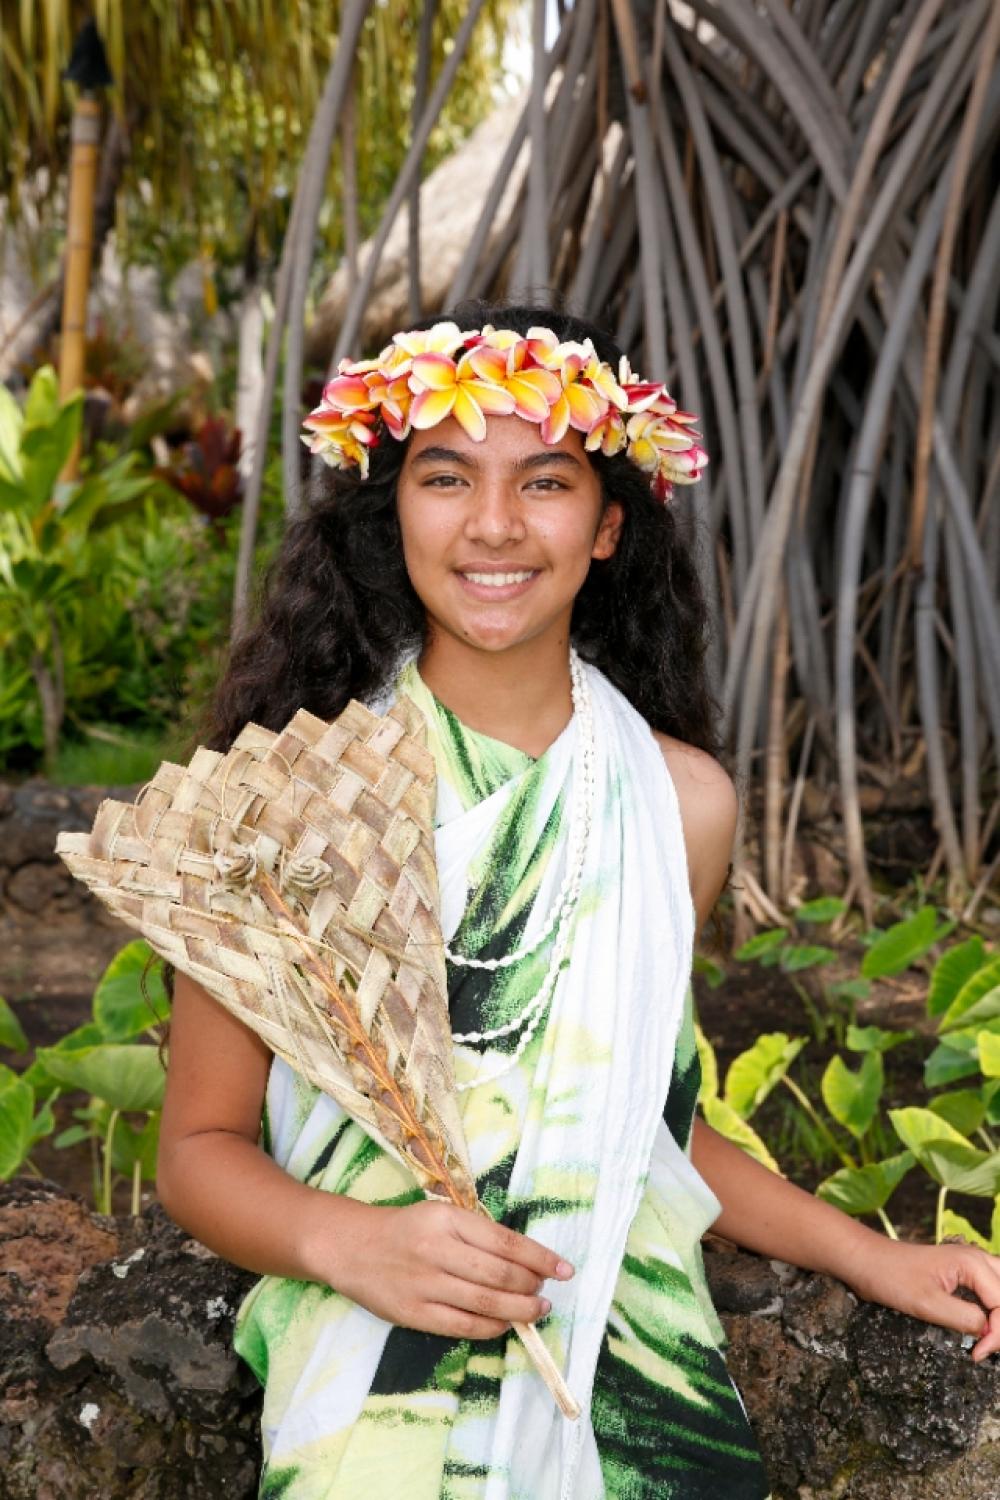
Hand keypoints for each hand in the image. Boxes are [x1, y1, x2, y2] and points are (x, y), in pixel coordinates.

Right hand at [316, 1198, 574, 1340]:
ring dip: (518, 1310)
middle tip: (546, 1292)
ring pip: (484, 1304)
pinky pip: (462, 1326)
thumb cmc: (407, 1228)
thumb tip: (525, 1262)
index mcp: (448, 1219)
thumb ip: (478, 1234)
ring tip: (537, 1310)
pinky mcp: (413, 1313)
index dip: (540, 1258)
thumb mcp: (442, 1215)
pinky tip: (504, 1325)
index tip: (564, 1270)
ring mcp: (424, 1284)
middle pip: (499, 1275)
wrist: (352, 1247)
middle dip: (531, 1287)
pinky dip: (490, 1328)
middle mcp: (437, 1249)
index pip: (505, 1242)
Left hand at [844, 1236, 999, 1362]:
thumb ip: (963, 1318)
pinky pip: (991, 1290)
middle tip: (984, 1347)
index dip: (997, 1334)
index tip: (976, 1353)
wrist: (866, 1261)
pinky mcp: (964, 1273)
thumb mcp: (926, 1304)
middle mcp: (978, 1259)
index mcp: (972, 1263)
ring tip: (988, 1340)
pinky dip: (994, 1309)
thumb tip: (987, 1332)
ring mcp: (972, 1264)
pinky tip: (984, 1328)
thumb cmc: (891, 1277)